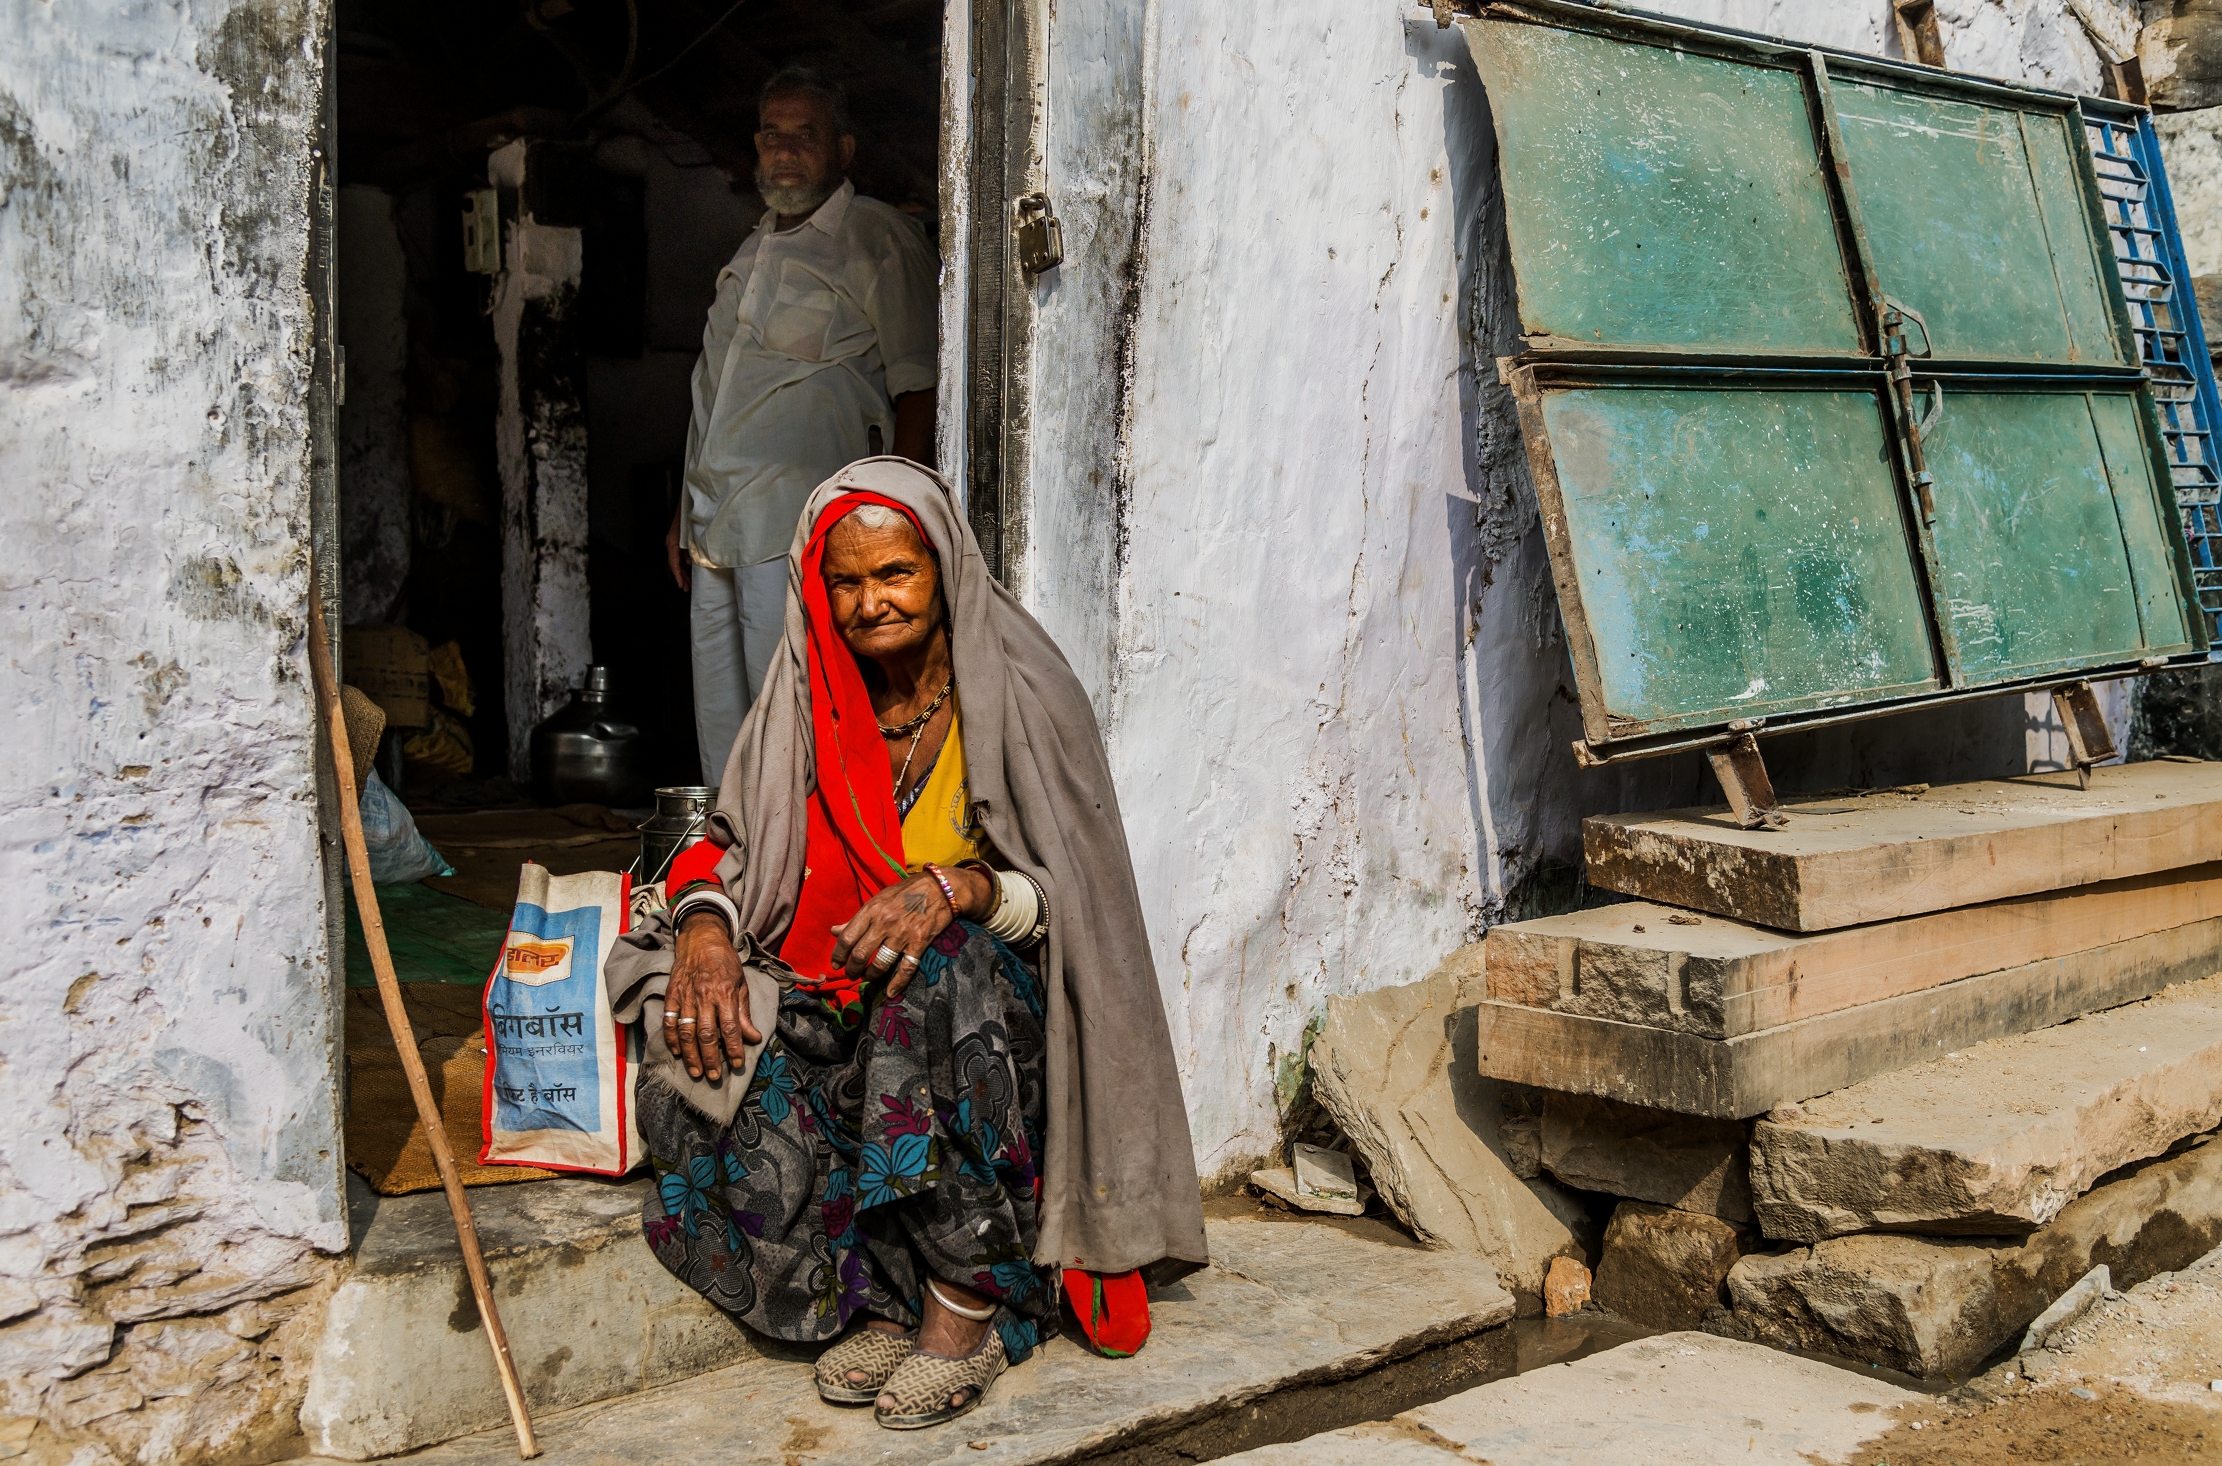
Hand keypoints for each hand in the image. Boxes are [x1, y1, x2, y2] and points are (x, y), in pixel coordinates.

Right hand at [662, 909, 759, 1081]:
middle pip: (706, 1034)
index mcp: (725, 993)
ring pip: (686, 1031)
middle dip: (711, 1058)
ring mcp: (685, 996)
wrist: (701, 940)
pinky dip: (671, 1038)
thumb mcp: (741, 984)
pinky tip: (677, 1052)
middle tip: (715, 1076)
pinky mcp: (671, 994)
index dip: (733, 1048)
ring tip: (697, 1072)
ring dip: (691, 1055)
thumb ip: (744, 1013)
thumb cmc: (725, 962)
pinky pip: (669, 1020)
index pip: (730, 1027)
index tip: (736, 1065)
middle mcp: (704, 996)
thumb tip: (754, 1038)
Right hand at [665, 501, 690, 592]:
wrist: (687, 500)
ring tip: (688, 582)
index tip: (681, 585)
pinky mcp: (679, 538)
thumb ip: (690, 548)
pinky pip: (680, 553)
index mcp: (672, 542)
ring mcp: (674, 540)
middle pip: (675, 563)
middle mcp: (671, 542)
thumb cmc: (689, 515)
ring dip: (683, 571)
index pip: (674, 563)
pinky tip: (690, 567)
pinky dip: (685, 562)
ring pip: (677, 559)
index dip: (678, 575)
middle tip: (685, 588)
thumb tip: (689, 563)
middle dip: (680, 576)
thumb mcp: (691, 534)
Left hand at [829, 868, 991, 1002]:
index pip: (847, 937)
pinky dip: (898, 983)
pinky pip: (906, 968)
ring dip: (871, 975)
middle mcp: (884, 923)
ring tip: (867, 978)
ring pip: (880, 963)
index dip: (838, 955)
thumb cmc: (906, 892)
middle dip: (852, 969)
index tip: (836, 964)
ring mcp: (902, 934)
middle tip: (851, 974)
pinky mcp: (919, 942)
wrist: (940, 888)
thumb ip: (857, 918)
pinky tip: (891, 992)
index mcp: (871, 910)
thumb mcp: (878, 899)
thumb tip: (834, 931)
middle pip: (861, 954)